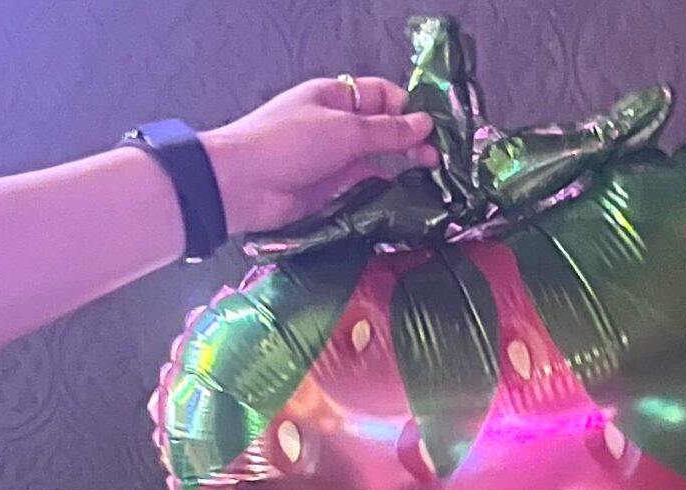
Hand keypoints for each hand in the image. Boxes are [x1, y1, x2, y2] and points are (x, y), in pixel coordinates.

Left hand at [203, 76, 438, 238]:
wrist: (245, 184)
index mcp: (336, 96)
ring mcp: (334, 157)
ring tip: (432, 180)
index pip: (381, 95)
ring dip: (402, 168)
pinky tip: (407, 199)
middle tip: (439, 160)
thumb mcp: (344, 130)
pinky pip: (365, 186)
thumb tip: (425, 124)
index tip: (435, 128)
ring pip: (377, 159)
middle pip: (383, 128)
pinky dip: (386, 191)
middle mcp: (337, 124)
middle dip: (411, 140)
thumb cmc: (290, 143)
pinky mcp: (332, 189)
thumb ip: (387, 131)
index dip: (409, 108)